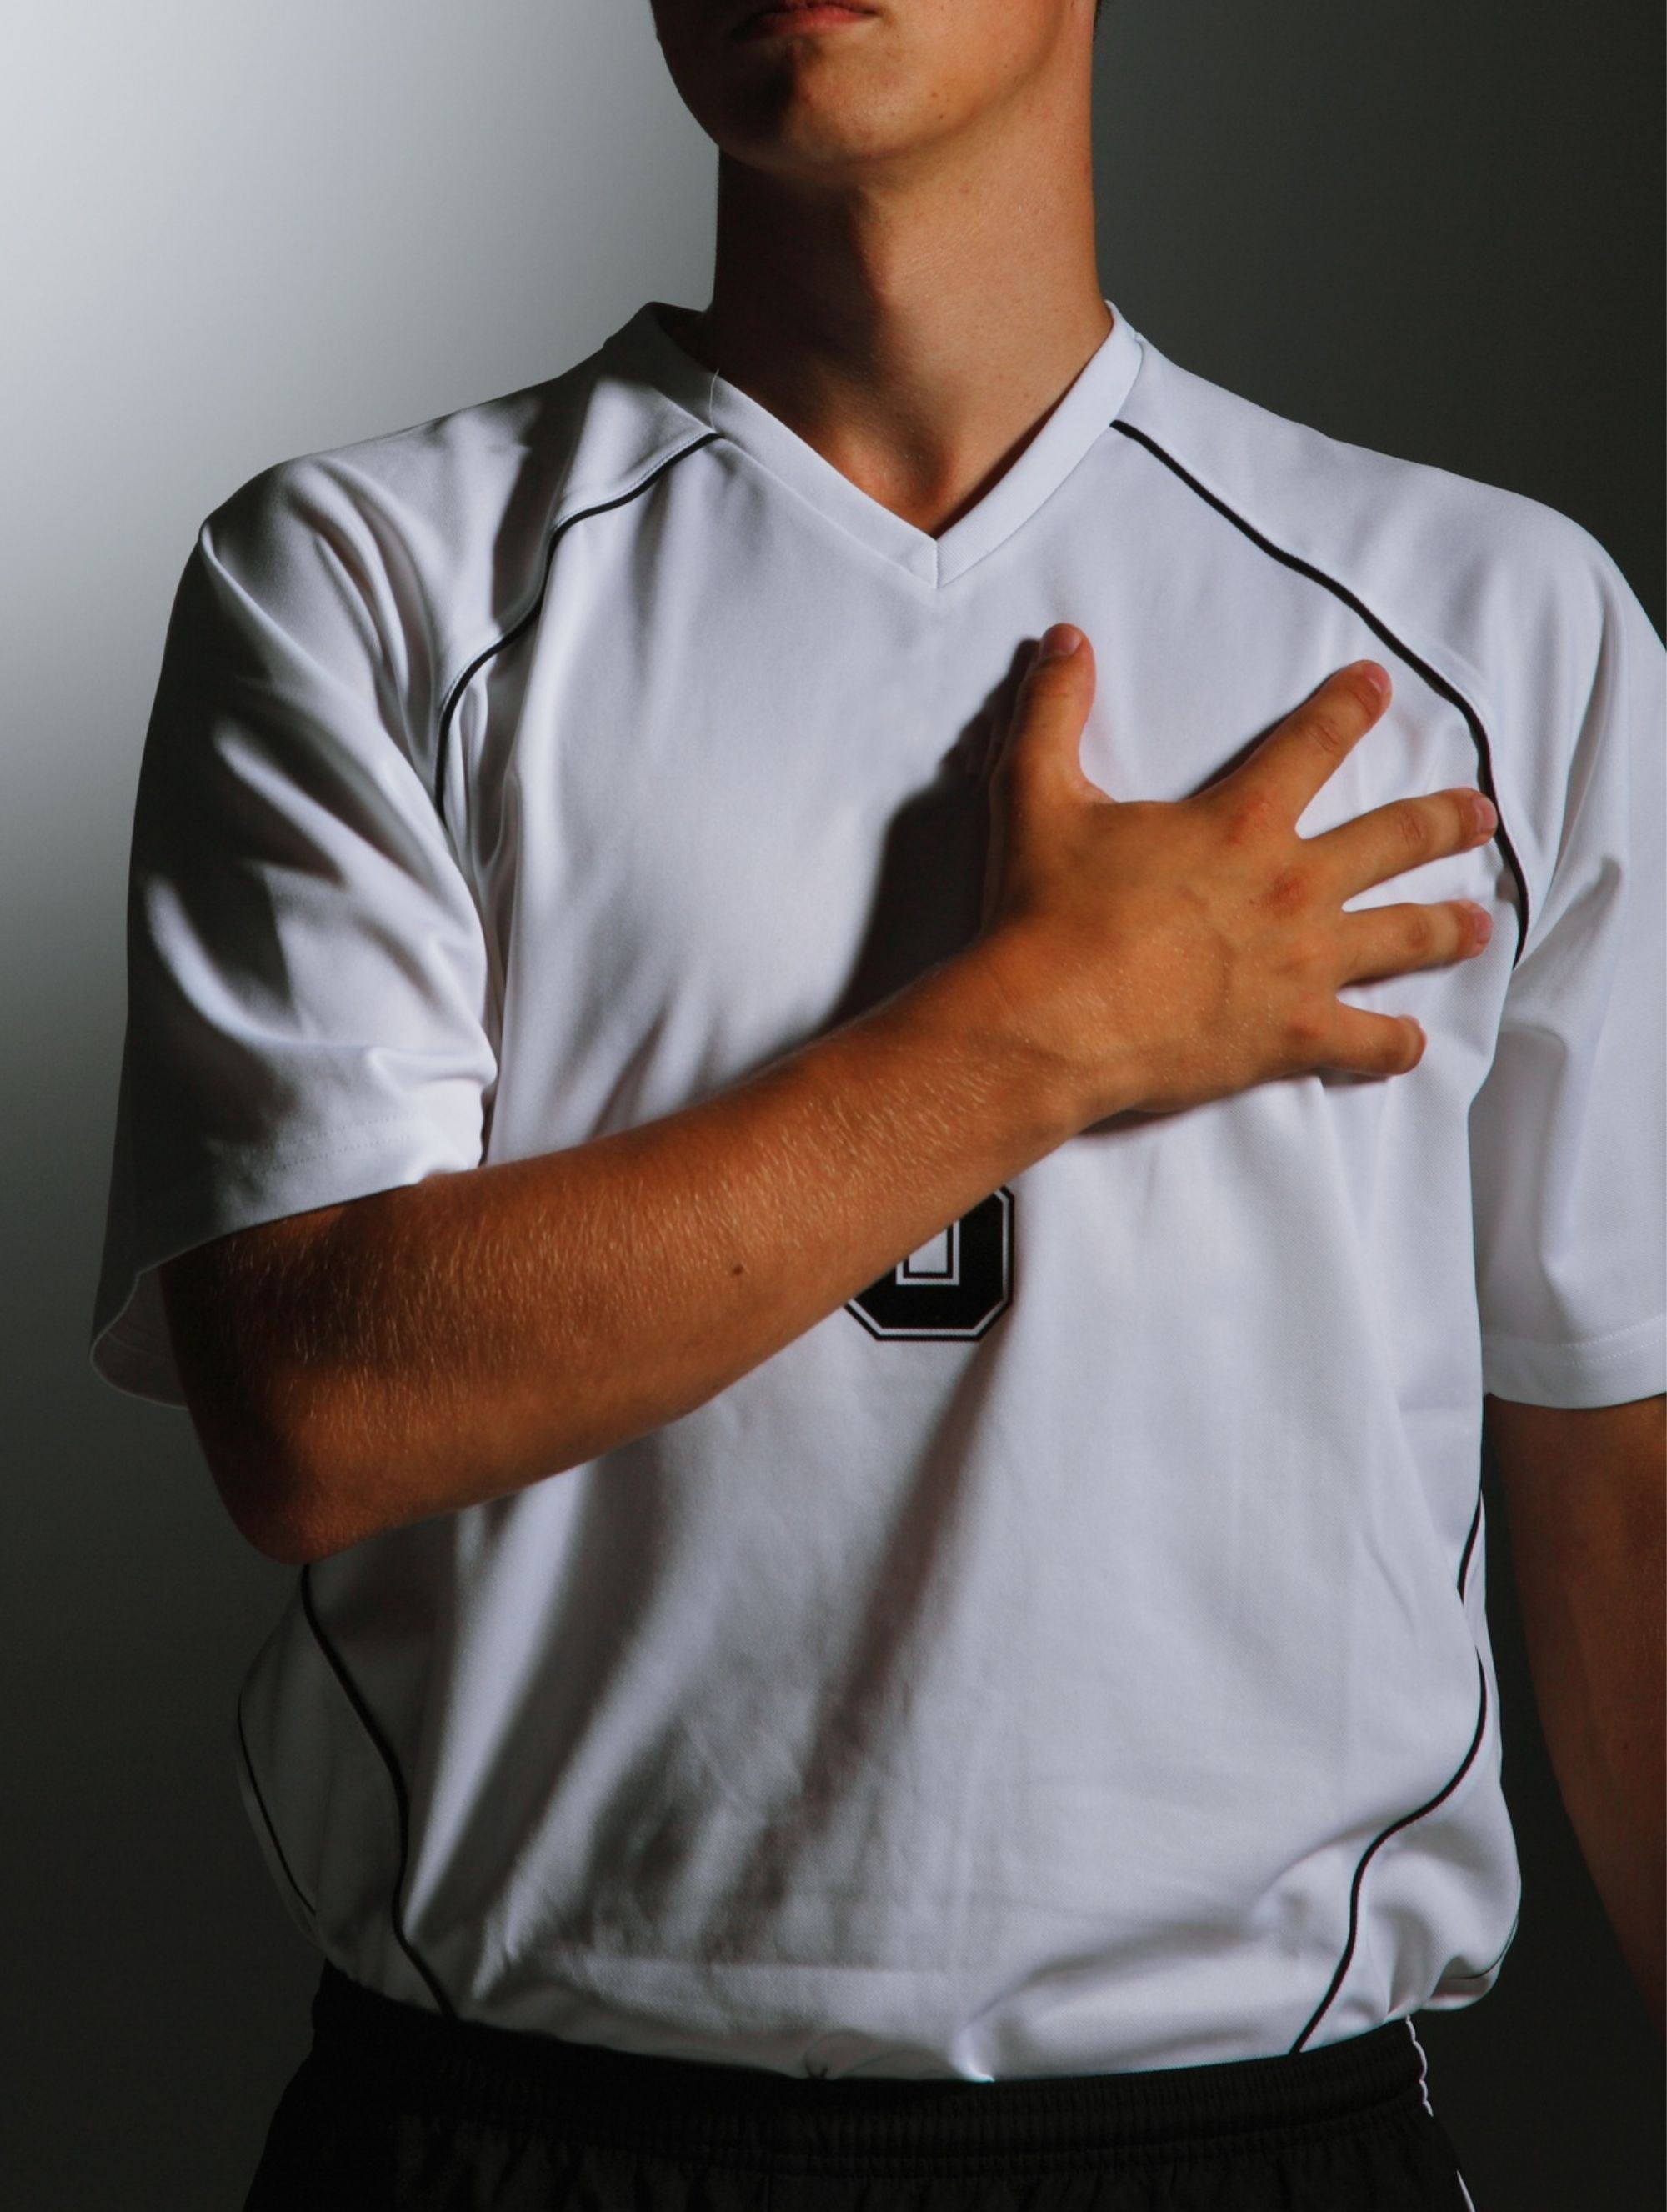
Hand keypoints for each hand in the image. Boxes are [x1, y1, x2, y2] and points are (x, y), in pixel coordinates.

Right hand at [974, 623, 1497, 1123]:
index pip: (1315, 742)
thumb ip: (1053, 711)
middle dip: (1444, 821)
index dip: (1349, 706)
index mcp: (1241, 822)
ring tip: (1477, 924)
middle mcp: (1291, 886)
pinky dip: (1396, 1043)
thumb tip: (1063, 640)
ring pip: (1405, 936)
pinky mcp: (1294, 1035)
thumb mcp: (1034, 795)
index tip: (1377, 688)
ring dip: (1448, 927)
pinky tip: (1411, 1040)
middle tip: (1477, 813)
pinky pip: (1369, 1042)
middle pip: (1395, 839)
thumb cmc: (1044, 913)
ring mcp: (1303, 965)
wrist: (1050, 1019)